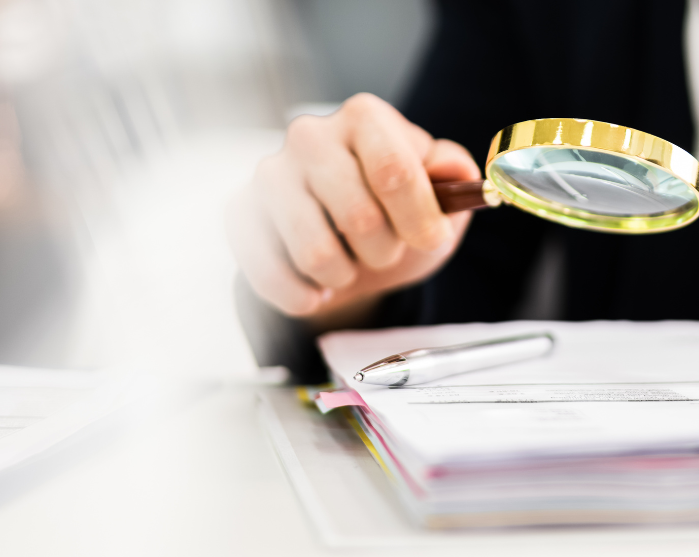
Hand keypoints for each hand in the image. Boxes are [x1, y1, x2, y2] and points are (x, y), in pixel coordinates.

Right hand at [227, 93, 479, 328]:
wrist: (348, 247)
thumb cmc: (396, 214)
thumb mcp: (440, 194)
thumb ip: (454, 177)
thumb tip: (458, 171)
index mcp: (364, 118)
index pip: (394, 171)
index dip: (419, 218)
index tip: (430, 239)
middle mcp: (311, 136)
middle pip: (358, 216)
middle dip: (384, 250)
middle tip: (384, 250)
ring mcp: (270, 174)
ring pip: (316, 252)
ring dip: (344, 275)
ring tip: (349, 266)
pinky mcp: (240, 213)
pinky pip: (272, 273)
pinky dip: (304, 296)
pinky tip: (316, 287)